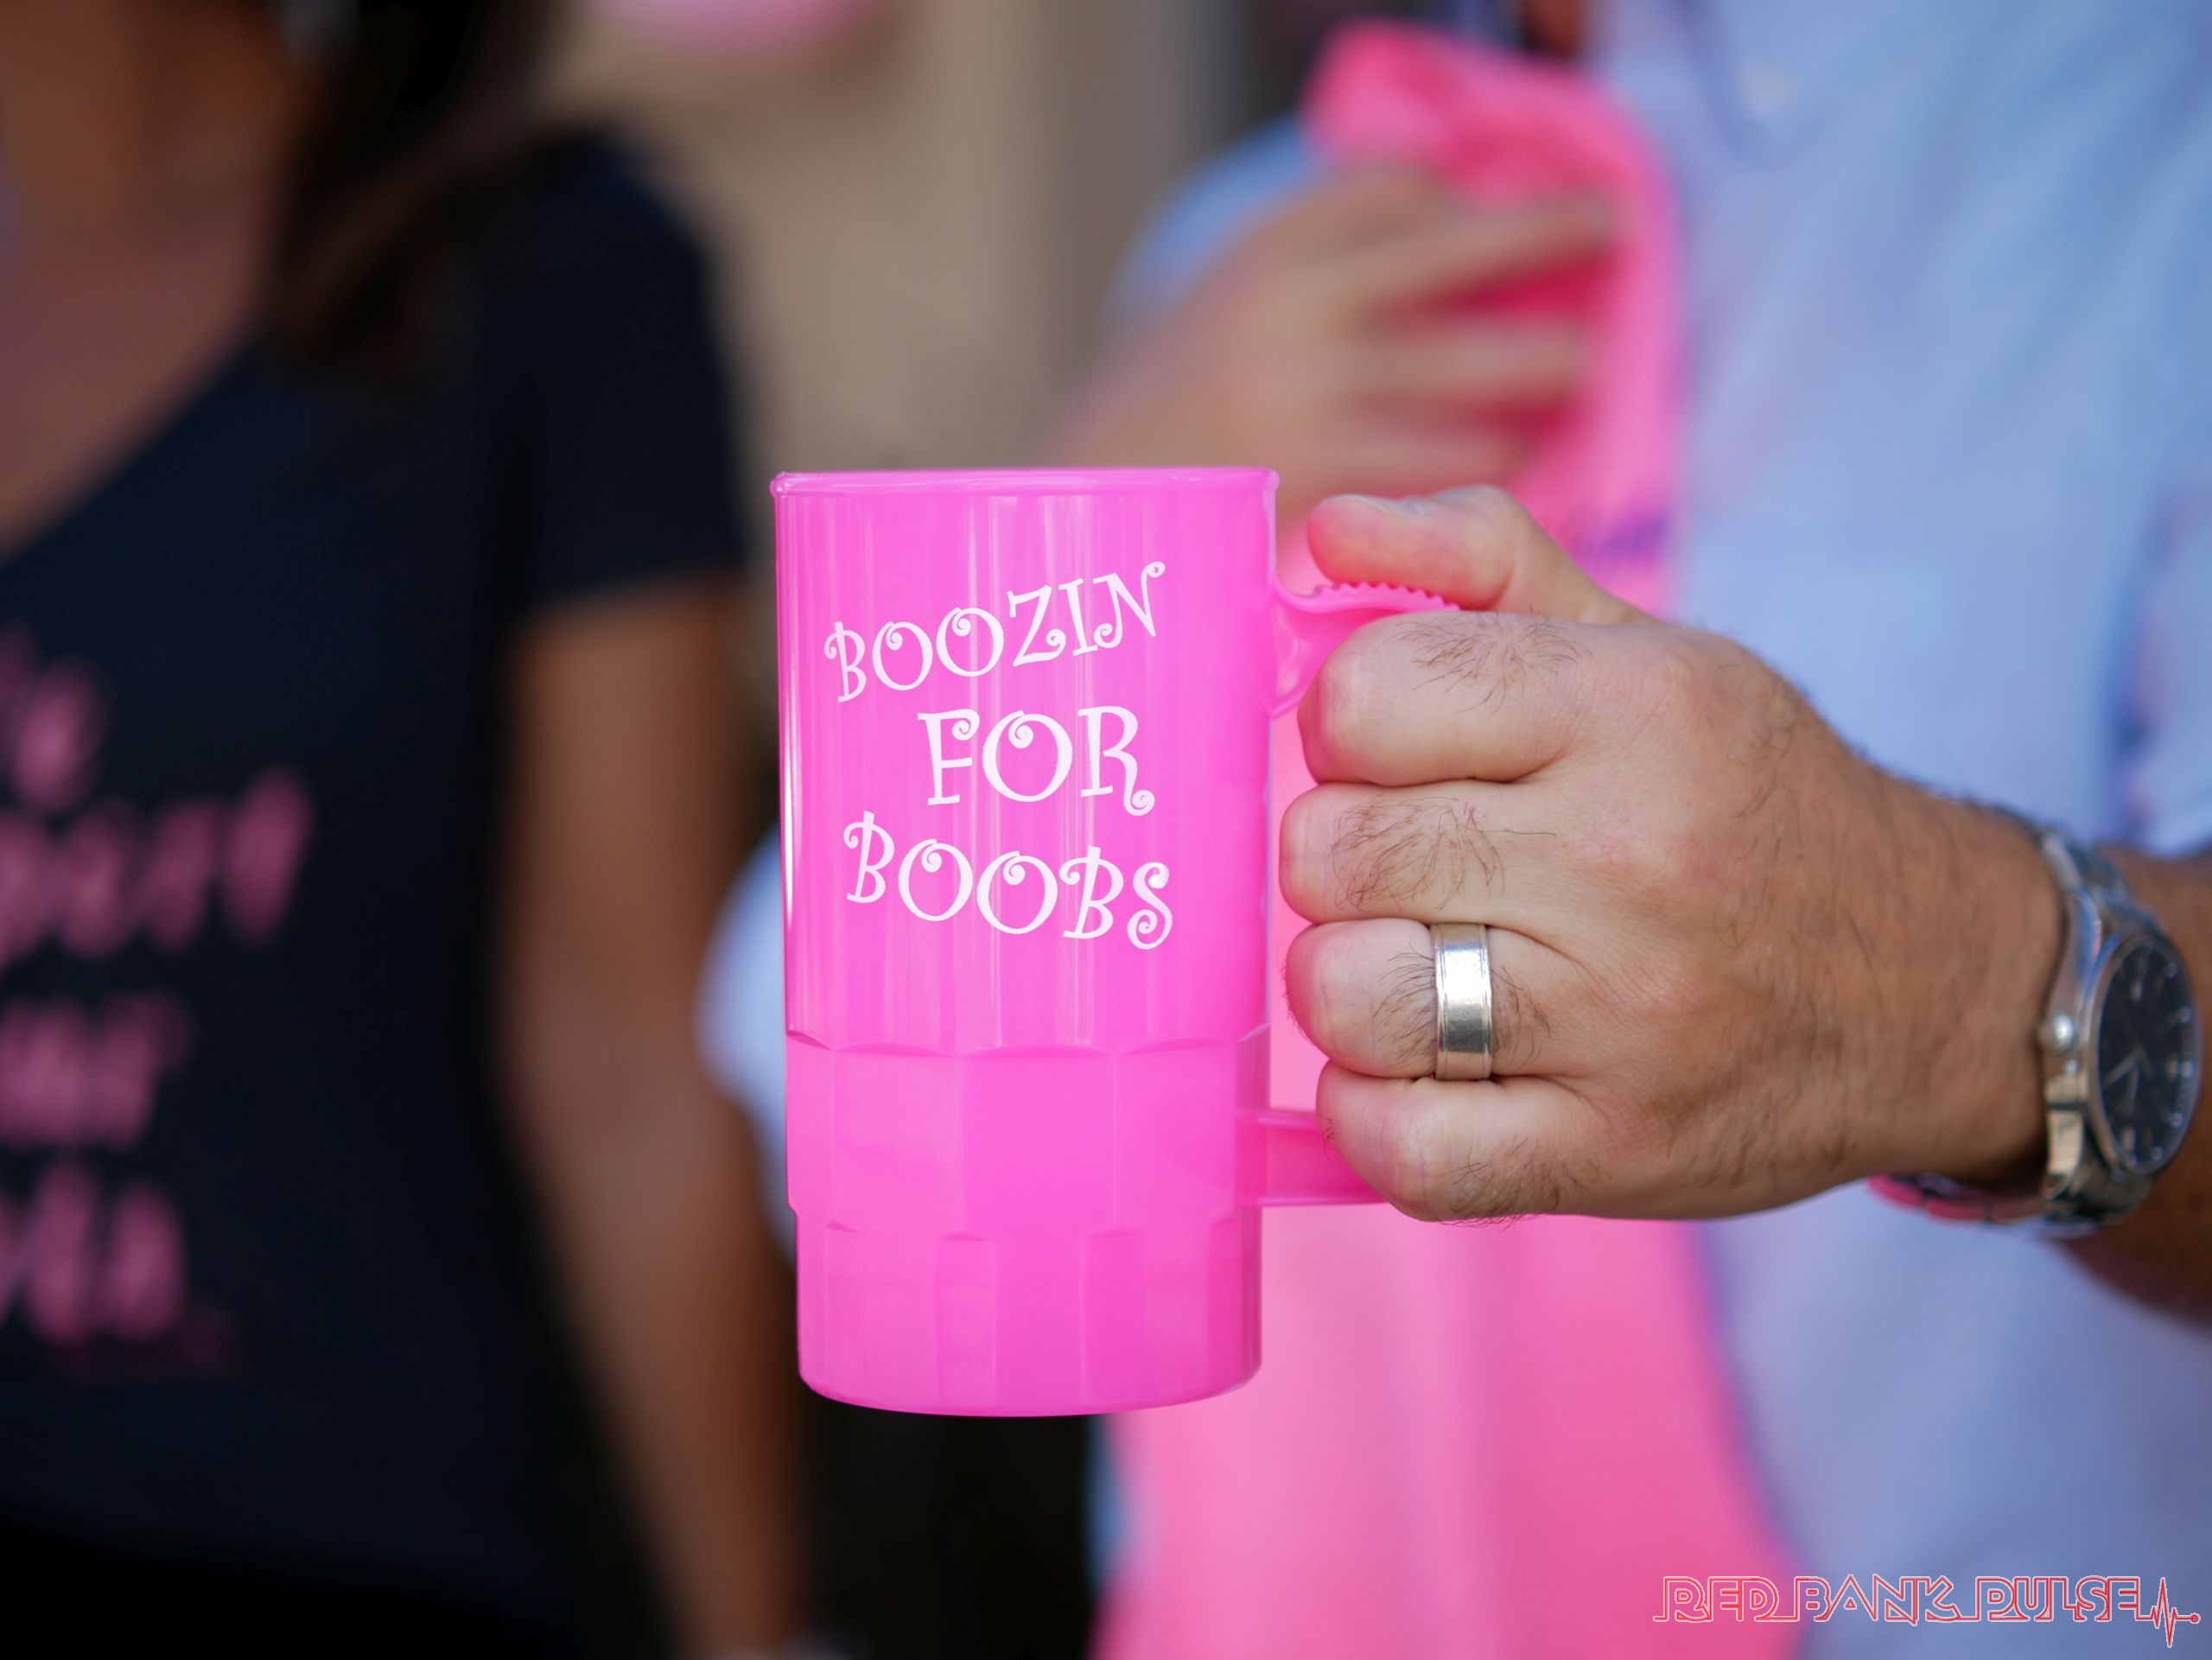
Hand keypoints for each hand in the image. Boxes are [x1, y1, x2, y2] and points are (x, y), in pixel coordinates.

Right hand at [1047, 169, 1610, 522]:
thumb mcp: (1212, 306)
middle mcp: (1288, 317)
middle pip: (1449, 255)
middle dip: (1542, 237)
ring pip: (1461, 369)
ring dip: (1536, 362)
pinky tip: (1511, 448)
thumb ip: (1306, 259)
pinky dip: (1488, 450)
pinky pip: (1437, 463)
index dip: (1457, 193)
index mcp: (1256, 259)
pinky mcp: (1327, 493)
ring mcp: (1309, 406)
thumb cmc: (1156, 420)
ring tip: (1578, 364)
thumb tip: (1429, 203)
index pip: (1387, 191)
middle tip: (1609, 228)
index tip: (1499, 197)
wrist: (1081, 527)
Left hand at [1280, 489, 2057, 1220]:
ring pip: (1345, 995)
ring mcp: (1623, 1023)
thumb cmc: (1742, 796)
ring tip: (1418, 964)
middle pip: (1330, 852)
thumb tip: (1320, 530)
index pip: (1360, 701)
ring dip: (1349, 984)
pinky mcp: (1611, 1152)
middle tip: (1410, 868)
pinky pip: (1398, 1149)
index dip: (1347, 728)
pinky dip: (1372, 1113)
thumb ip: (1475, 560)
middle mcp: (1630, 861)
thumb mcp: (1642, 646)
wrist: (1933, 983)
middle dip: (1341, 857)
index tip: (1398, 757)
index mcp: (1633, 709)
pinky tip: (1417, 1072)